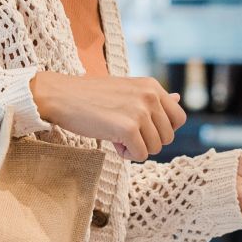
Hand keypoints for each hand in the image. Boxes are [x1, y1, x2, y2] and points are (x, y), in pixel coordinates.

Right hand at [30, 71, 186, 160]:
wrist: (61, 96)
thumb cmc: (91, 95)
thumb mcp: (127, 91)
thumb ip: (153, 98)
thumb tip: (179, 98)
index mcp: (152, 86)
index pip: (179, 118)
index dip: (162, 130)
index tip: (143, 129)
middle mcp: (150, 96)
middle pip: (168, 137)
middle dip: (147, 141)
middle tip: (124, 133)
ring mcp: (140, 111)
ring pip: (155, 148)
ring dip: (136, 148)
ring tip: (116, 135)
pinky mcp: (128, 128)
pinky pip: (140, 155)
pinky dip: (126, 155)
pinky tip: (112, 142)